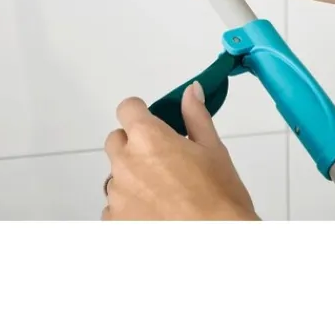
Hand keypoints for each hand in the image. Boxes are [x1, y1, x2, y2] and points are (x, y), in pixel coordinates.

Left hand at [102, 83, 258, 220]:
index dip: (140, 114)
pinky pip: (115, 209)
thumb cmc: (220, 197)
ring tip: (165, 199)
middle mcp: (125, 163)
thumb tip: (191, 90)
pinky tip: (157, 220)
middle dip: (134, 147)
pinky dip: (130, 211)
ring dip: (133, 181)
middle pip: (117, 142)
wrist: (219, 245)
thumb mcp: (214, 151)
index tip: (154, 125)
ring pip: (117, 178)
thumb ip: (196, 117)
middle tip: (165, 164)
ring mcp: (116, 196)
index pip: (127, 109)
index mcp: (148, 138)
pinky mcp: (114, 224)